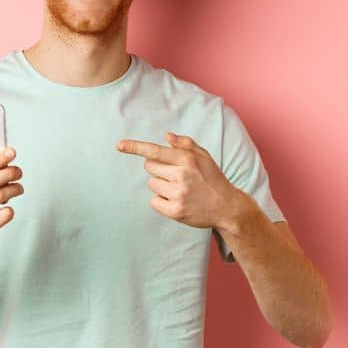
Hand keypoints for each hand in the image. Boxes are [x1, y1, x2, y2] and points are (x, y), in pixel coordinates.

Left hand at [115, 132, 245, 229]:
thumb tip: (167, 136)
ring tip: (180, 190)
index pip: (155, 151)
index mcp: (188, 160)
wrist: (228, 207)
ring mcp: (179, 194)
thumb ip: (186, 145)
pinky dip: (162, 202)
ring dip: (161, 186)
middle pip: (149, 167)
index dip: (135, 147)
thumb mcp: (205, 157)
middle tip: (176, 177)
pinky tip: (178, 201)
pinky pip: (154, 201)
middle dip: (158, 170)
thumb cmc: (213, 179)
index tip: (119, 145)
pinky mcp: (175, 210)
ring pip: (152, 184)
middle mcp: (182, 175)